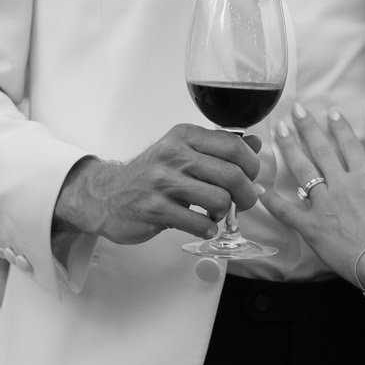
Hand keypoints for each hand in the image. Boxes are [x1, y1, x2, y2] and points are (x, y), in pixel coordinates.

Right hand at [53, 126, 261, 244]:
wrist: (107, 194)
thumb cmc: (151, 174)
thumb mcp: (182, 150)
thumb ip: (219, 147)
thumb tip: (257, 144)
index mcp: (184, 136)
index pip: (234, 145)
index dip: (252, 165)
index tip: (251, 177)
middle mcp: (173, 155)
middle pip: (232, 174)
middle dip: (247, 194)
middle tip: (244, 202)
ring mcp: (163, 183)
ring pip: (219, 200)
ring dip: (224, 213)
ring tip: (215, 213)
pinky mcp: (155, 210)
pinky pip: (199, 224)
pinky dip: (207, 229)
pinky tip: (201, 226)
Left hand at [261, 104, 364, 286]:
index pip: (350, 146)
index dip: (340, 128)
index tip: (330, 113)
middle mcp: (343, 185)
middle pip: (322, 149)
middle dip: (307, 127)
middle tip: (296, 110)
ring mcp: (325, 204)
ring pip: (303, 169)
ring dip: (289, 148)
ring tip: (278, 130)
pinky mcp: (312, 225)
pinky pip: (287, 211)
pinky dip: (271, 200)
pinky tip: (259, 188)